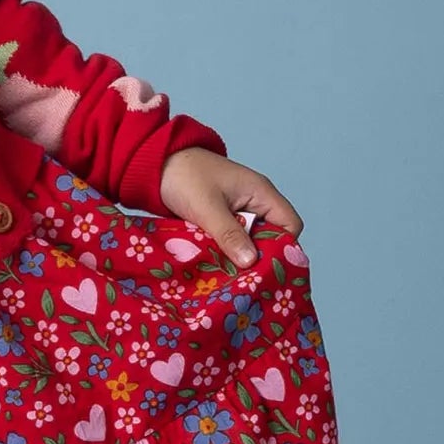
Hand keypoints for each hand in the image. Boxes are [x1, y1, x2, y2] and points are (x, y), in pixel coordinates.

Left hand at [158, 147, 301, 268]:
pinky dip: (225, 252)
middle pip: (271, 237)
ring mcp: (237, 213)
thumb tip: (251, 261)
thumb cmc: (184, 176)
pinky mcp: (220, 222)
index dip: (283, 247)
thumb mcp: (207, 207)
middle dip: (259, 257)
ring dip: (238, 256)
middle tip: (244, 277)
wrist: (154, 165)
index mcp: (261, 193)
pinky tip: (216, 266)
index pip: (290, 225)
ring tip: (228, 275)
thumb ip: (229, 234)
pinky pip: (231, 241)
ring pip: (249, 242)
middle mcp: (254, 204)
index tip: (265, 267)